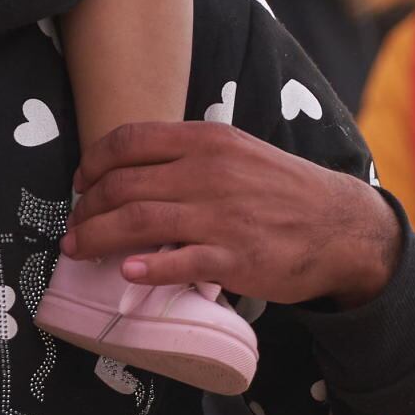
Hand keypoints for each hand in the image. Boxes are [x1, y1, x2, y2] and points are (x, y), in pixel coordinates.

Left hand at [63, 122, 402, 306]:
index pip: (128, 141)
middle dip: (85, 208)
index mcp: (207, 141)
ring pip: (138, 222)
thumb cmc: (282, 191)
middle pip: (122, 185)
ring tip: (78, 249)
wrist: (340, 226)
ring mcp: (222, 216)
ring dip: (97, 237)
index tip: (80, 184)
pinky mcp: (235, 258)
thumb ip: (189, 156)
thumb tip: (133, 170)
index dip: (92, 163)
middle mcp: (210, 172)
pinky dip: (147, 268)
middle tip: (74, 226)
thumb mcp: (238, 153)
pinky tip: (127, 273)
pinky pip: (179, 262)